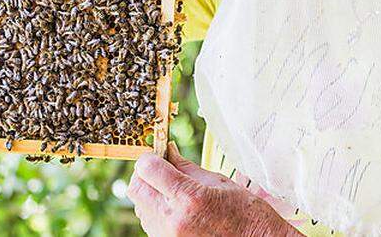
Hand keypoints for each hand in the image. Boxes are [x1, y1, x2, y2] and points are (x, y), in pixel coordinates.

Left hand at [126, 141, 301, 236]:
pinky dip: (157, 211)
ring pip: (140, 206)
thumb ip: (187, 167)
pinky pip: (150, 223)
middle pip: (136, 188)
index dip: (150, 157)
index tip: (158, 154)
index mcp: (189, 197)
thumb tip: (167, 151)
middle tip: (161, 169)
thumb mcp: (219, 182)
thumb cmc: (245, 213)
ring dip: (150, 194)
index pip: (148, 168)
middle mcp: (173, 220)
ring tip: (173, 191)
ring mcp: (167, 236)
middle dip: (145, 174)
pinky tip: (176, 209)